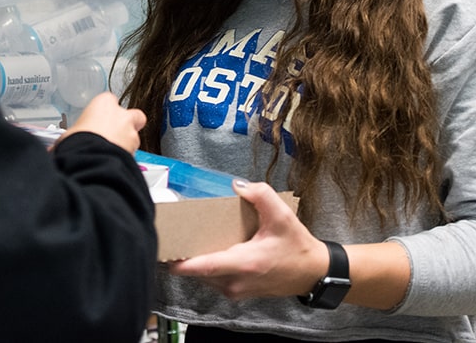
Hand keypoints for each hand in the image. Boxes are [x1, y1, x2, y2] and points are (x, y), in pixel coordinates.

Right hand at [58, 91, 146, 154]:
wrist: (90, 160)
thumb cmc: (78, 141)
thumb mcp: (68, 134)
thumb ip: (72, 135)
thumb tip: (59, 147)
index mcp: (104, 103)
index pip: (109, 100)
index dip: (105, 111)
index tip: (98, 119)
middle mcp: (121, 115)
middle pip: (132, 114)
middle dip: (127, 123)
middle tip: (114, 133)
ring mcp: (131, 132)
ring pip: (134, 136)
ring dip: (126, 143)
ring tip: (111, 153)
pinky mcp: (136, 150)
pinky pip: (133, 153)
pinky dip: (125, 157)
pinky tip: (114, 162)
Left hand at [168, 179, 328, 299]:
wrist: (312, 273)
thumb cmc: (296, 246)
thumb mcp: (282, 215)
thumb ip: (260, 195)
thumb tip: (237, 185)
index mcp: (246, 264)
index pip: (206, 266)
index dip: (183, 262)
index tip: (164, 254)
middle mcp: (236, 282)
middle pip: (198, 272)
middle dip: (182, 255)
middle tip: (170, 234)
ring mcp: (235, 290)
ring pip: (203, 277)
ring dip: (192, 261)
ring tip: (182, 237)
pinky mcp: (236, 291)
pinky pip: (211, 279)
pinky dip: (203, 266)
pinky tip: (202, 247)